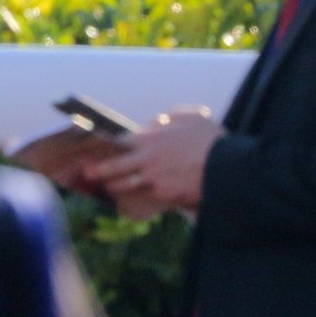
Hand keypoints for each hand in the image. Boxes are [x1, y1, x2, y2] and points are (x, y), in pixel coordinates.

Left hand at [83, 107, 220, 217]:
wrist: (229, 168)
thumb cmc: (212, 139)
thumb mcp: (192, 117)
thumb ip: (171, 118)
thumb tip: (159, 121)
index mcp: (151, 139)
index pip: (120, 143)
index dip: (106, 147)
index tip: (94, 149)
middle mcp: (147, 161)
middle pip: (116, 168)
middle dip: (99, 170)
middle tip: (86, 173)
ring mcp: (155, 181)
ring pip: (128, 185)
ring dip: (116, 186)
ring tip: (108, 187)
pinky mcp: (166, 197)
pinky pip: (148, 196)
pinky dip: (141, 197)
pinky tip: (135, 200)